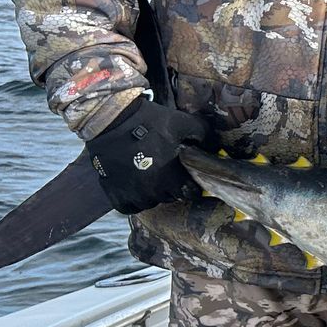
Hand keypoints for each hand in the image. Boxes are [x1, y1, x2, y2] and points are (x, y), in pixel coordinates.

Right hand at [85, 98, 208, 213]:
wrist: (110, 120)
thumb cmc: (149, 121)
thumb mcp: (182, 123)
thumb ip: (203, 135)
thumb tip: (215, 147)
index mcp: (170, 177)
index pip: (189, 193)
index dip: (190, 185)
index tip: (186, 175)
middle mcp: (151, 191)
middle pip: (169, 198)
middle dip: (171, 187)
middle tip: (166, 170)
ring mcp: (131, 194)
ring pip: (149, 203)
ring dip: (152, 193)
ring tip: (148, 175)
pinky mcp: (114, 194)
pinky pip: (128, 207)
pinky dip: (132, 200)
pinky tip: (134, 185)